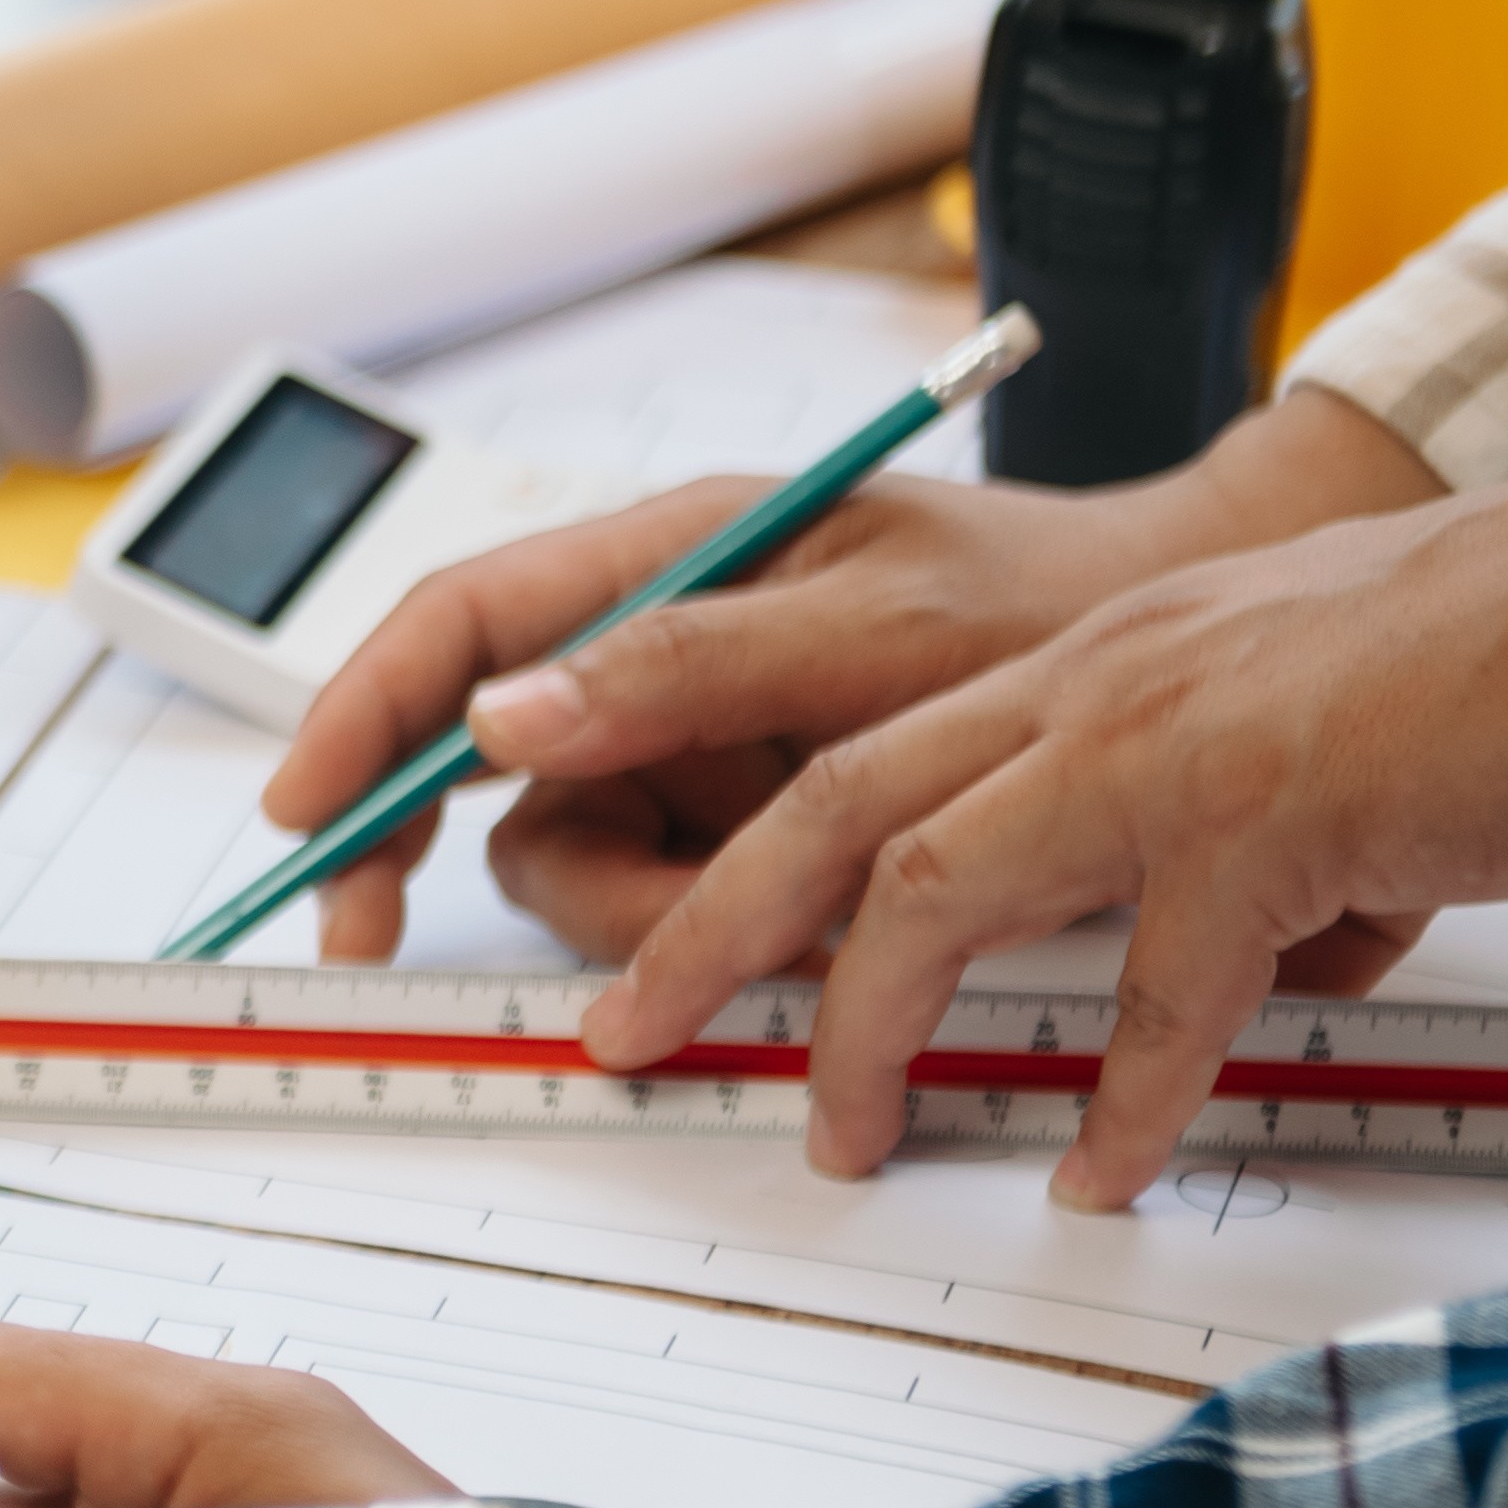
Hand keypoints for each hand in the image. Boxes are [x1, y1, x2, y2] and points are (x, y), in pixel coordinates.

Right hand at [265, 391, 1442, 964]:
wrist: (1206, 666)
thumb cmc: (1054, 605)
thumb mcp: (872, 625)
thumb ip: (681, 661)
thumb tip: (494, 715)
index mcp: (669, 555)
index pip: (454, 624)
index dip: (354, 720)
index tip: (301, 825)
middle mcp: (662, 651)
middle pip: (494, 774)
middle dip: (498, 873)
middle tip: (462, 952)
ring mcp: (707, 746)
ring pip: (584, 862)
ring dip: (652, 927)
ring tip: (788, 943)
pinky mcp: (758, 827)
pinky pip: (676, 905)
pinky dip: (720, 948)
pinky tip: (815, 950)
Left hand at [586, 358, 1507, 1202]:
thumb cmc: (1496, 654)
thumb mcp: (1281, 705)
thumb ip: (1185, 803)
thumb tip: (1157, 942)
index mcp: (1084, 662)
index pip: (845, 734)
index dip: (711, 811)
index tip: (618, 895)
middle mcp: (1095, 686)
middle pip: (829, 802)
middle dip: (703, 923)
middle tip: (620, 1031)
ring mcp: (1177, 746)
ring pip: (941, 884)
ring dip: (865, 1022)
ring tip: (833, 1136)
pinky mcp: (1283, 814)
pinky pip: (1167, 990)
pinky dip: (1123, 1096)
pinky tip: (1095, 1170)